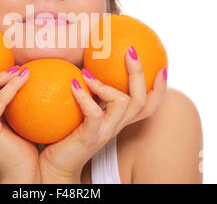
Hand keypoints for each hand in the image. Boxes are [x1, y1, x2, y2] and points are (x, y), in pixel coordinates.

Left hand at [39, 45, 166, 182]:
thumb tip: (84, 64)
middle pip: (142, 100)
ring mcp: (105, 132)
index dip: (160, 88)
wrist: (55, 166)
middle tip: (130, 51)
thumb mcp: (81, 111)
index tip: (162, 66)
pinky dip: (84, 96)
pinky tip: (73, 83)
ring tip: (86, 72)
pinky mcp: (91, 137)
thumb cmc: (65, 135)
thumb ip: (89, 94)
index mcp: (118, 119)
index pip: (148, 105)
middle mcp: (116, 125)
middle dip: (139, 73)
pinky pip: (95, 114)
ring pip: (124, 104)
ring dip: (106, 84)